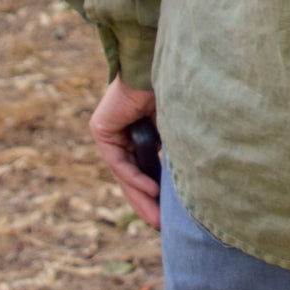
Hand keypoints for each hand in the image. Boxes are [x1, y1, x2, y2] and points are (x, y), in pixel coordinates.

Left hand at [89, 76, 160, 229]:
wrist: (158, 64)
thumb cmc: (174, 90)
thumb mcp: (174, 130)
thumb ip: (173, 152)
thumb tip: (188, 182)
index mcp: (138, 131)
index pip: (142, 169)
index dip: (153, 194)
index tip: (166, 215)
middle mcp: (121, 132)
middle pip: (131, 176)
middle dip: (146, 203)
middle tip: (159, 225)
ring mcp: (109, 131)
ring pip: (123, 173)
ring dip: (140, 196)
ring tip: (156, 218)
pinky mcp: (101, 128)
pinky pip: (118, 161)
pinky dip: (134, 176)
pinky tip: (150, 190)